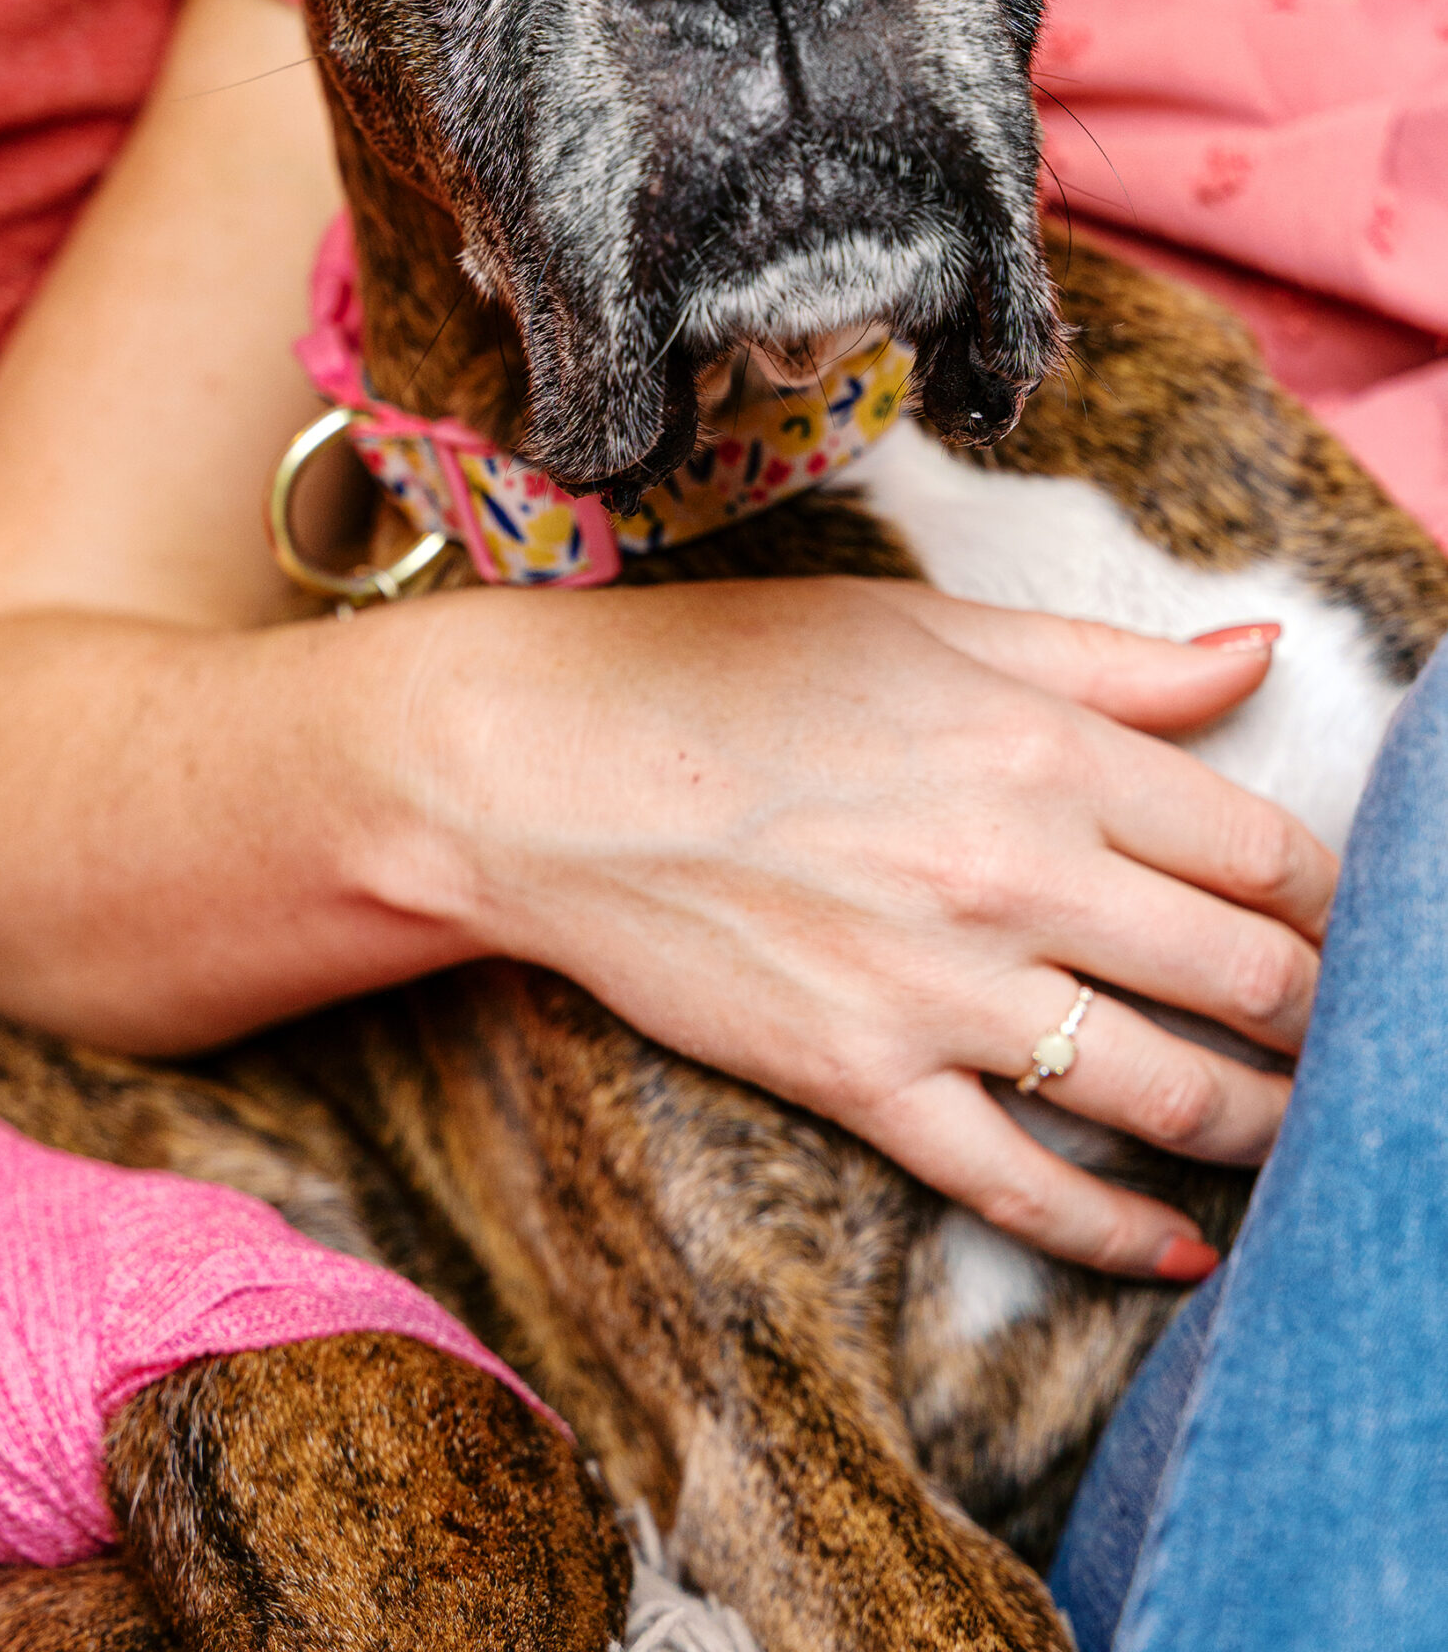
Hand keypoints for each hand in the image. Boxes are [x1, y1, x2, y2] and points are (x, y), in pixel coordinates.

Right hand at [383, 577, 1332, 1277]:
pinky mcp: (859, 1077)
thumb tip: (1259, 651)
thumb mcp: (928, 629)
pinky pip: (1023, 1188)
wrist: (546, 767)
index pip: (1263, 850)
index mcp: (1043, 748)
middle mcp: (1015, 870)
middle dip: (1318, 1018)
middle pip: (1247, 978)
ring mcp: (938, 986)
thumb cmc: (731, 672)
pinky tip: (1176, 1251)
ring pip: (1168, 1093)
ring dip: (1260, 1126)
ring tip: (1292, 1134)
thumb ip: (1107, 659)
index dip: (1329, 902)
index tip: (1336, 925)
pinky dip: (1118, 1236)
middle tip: (1334, 1035)